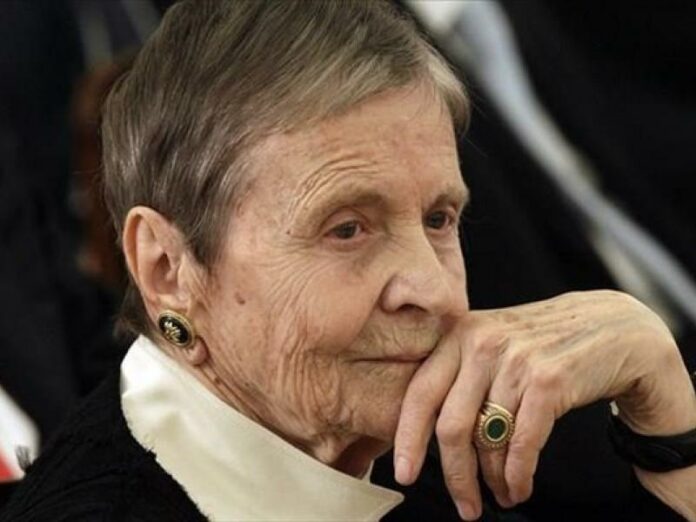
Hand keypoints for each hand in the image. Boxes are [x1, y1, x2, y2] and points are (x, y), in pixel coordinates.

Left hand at [393, 290, 695, 519]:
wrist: (613, 328)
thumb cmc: (545, 342)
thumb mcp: (494, 339)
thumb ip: (461, 371)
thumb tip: (426, 433)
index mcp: (460, 334)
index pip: (420, 392)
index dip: (407, 438)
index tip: (403, 471)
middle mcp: (482, 343)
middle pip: (451, 426)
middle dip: (454, 475)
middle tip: (464, 505)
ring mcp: (516, 360)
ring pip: (488, 440)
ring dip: (493, 480)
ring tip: (499, 495)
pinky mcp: (548, 381)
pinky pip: (522, 444)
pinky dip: (518, 476)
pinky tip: (519, 488)